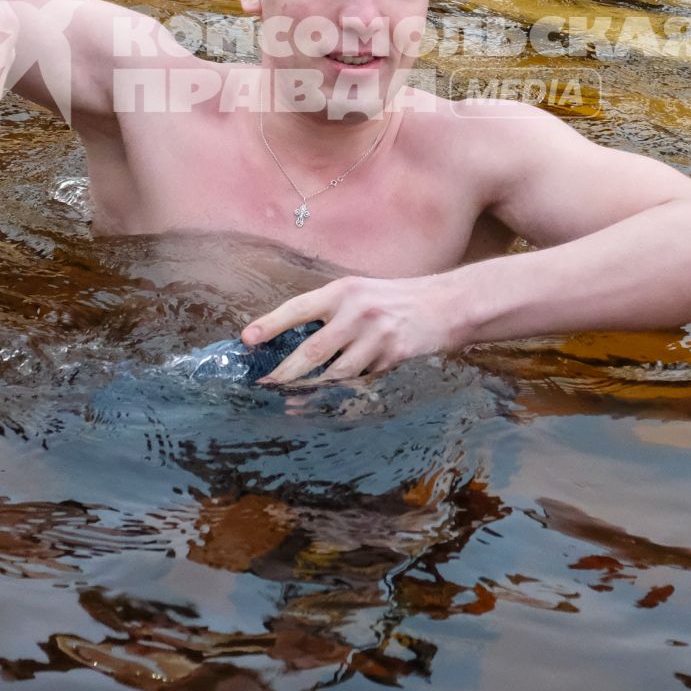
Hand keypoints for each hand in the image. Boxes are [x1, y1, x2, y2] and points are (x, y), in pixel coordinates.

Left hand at [245, 275, 462, 384]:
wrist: (444, 305)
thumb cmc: (392, 300)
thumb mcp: (358, 293)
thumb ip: (328, 312)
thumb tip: (289, 342)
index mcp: (343, 291)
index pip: (298, 308)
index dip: (270, 324)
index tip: (247, 340)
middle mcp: (358, 311)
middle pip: (313, 350)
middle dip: (286, 374)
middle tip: (266, 386)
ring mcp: (377, 336)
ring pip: (336, 373)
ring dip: (313, 389)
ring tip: (293, 399)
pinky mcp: (393, 356)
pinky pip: (361, 379)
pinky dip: (346, 388)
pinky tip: (333, 395)